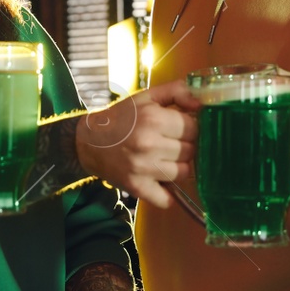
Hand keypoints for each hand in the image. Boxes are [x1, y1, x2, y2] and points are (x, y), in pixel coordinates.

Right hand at [76, 82, 199, 209]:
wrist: (88, 142)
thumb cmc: (122, 118)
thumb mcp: (147, 97)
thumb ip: (177, 91)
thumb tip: (202, 104)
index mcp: (154, 119)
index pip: (194, 129)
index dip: (191, 129)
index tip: (182, 129)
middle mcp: (150, 144)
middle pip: (191, 151)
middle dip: (185, 147)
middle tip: (172, 144)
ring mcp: (143, 169)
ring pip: (183, 173)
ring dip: (178, 168)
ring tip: (165, 160)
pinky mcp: (137, 188)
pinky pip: (166, 199)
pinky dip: (167, 194)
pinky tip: (160, 182)